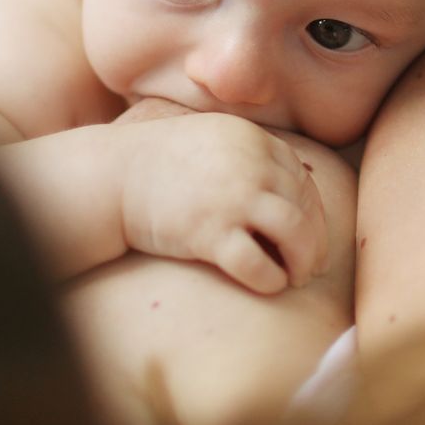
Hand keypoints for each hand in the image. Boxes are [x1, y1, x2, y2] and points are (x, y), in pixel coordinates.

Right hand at [119, 112, 329, 295]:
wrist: (110, 177)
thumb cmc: (158, 163)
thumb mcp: (212, 139)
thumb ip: (250, 155)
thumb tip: (292, 187)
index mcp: (253, 140)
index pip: (302, 180)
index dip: (312, 212)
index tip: (311, 234)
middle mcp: (250, 165)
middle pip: (304, 209)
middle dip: (314, 242)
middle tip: (311, 266)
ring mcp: (232, 198)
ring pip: (295, 235)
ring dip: (302, 263)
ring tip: (294, 278)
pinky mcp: (209, 233)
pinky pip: (258, 266)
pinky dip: (271, 280)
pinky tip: (268, 285)